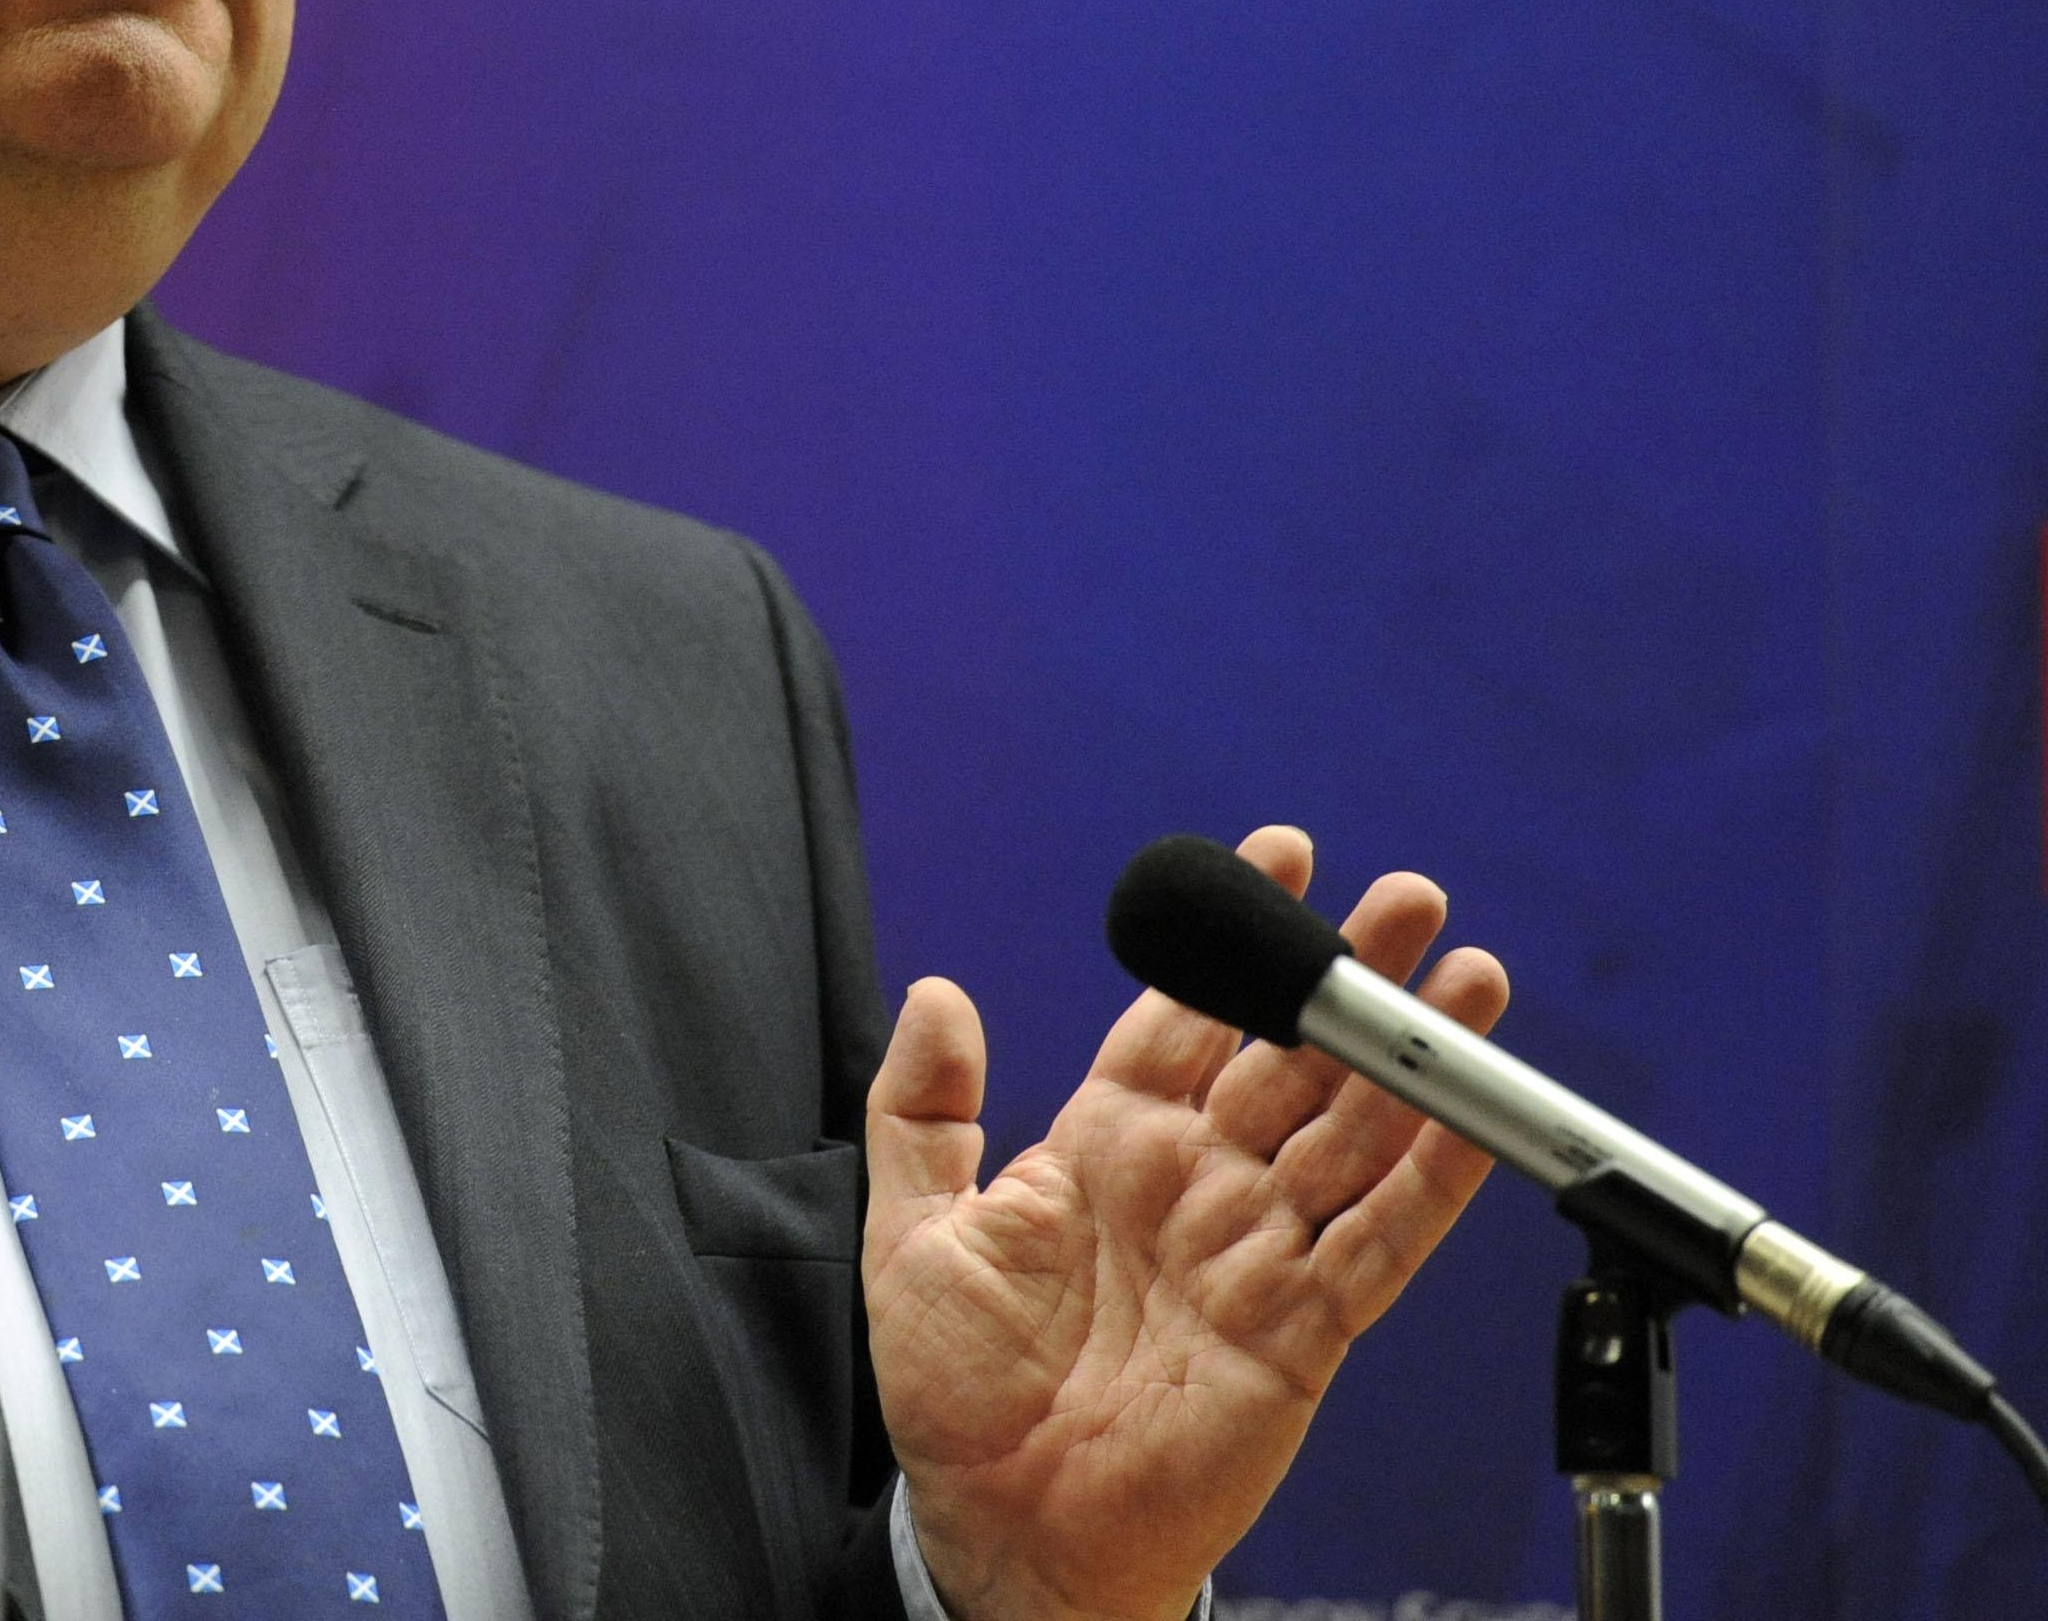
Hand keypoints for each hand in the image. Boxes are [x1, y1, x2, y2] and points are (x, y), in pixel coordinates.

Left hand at [862, 825, 1509, 1620]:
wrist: (1004, 1528)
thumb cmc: (955, 1396)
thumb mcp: (911, 1230)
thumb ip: (923, 1111)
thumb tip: (937, 994)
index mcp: (1103, 1145)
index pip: (1183, 1016)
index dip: (1231, 946)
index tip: (1281, 856)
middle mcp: (1191, 1186)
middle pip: (1288, 1057)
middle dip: (1346, 974)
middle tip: (1407, 897)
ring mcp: (1253, 1252)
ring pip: (1351, 1133)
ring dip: (1410, 1057)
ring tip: (1467, 975)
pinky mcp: (1302, 1329)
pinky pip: (1380, 1243)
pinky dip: (1433, 1180)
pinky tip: (1473, 1113)